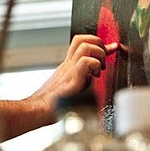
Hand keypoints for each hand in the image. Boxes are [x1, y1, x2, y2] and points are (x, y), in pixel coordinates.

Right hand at [0, 34, 117, 139]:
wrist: (37, 111)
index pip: (82, 43)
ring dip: (98, 55)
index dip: (99, 43)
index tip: (112, 47)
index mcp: (67, 66)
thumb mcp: (69, 87)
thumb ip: (79, 80)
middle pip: (82, 38)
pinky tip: (93, 77)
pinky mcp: (71, 80)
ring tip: (98, 70)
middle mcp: (67, 64)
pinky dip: (94, 66)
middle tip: (102, 62)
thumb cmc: (52, 105)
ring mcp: (68, 70)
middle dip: (99, 46)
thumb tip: (91, 77)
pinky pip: (85, 62)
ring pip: (86, 46)